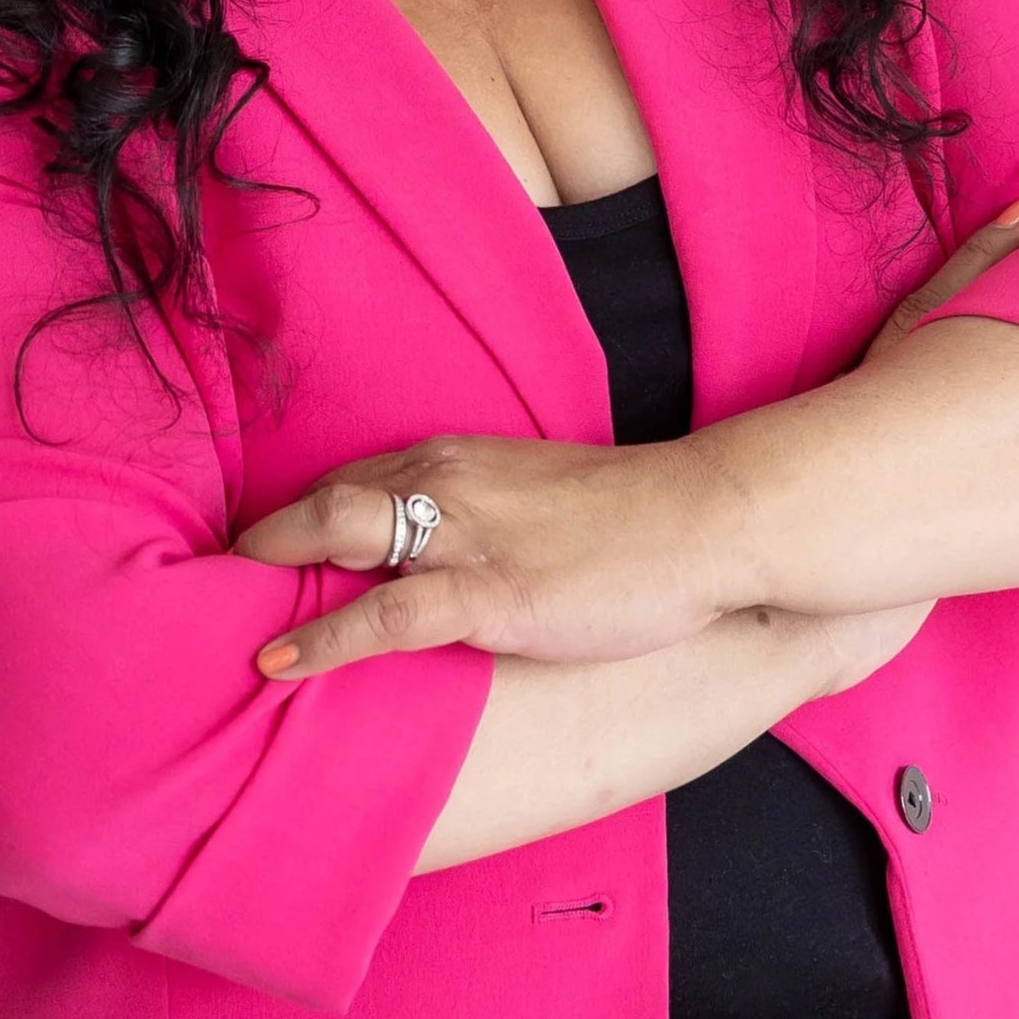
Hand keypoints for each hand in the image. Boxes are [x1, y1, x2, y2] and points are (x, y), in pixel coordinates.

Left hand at [233, 200, 1018, 677]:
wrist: (740, 526)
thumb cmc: (712, 502)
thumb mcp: (668, 471)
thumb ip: (667, 446)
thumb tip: (802, 352)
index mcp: (503, 453)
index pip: (401, 462)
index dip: (339, 488)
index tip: (291, 510)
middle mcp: (469, 478)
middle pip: (348, 488)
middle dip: (279, 519)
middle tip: (216, 546)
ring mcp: (469, 535)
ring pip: (342, 537)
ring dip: (277, 564)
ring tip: (218, 599)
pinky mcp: (480, 592)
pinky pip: (377, 618)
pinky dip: (316, 637)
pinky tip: (265, 666)